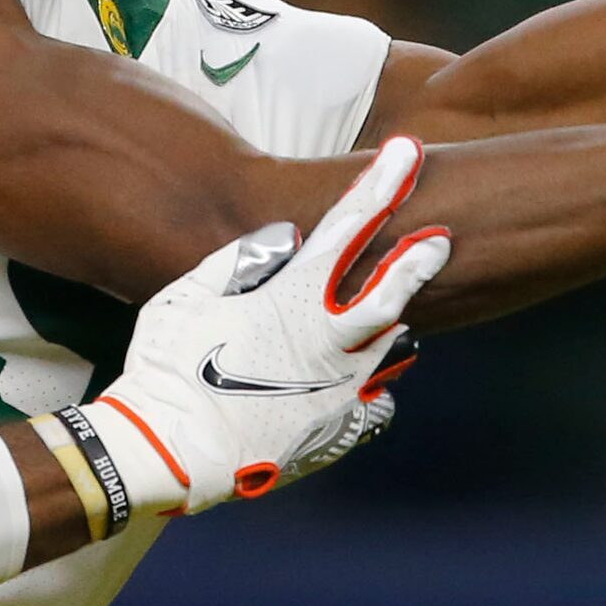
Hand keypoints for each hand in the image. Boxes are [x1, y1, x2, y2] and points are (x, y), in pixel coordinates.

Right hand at [66, 138, 448, 520]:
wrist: (167, 454)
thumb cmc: (166, 369)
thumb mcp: (184, 298)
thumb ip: (237, 260)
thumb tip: (283, 236)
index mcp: (293, 298)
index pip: (349, 226)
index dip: (382, 184)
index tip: (409, 152)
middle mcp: (329, 342)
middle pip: (392, 294)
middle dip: (418, 263)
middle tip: (439, 241)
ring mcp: (339, 391)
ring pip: (390, 352)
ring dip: (388, 331)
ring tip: (386, 321)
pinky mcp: (336, 432)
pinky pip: (372, 405)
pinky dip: (367, 390)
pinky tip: (348, 386)